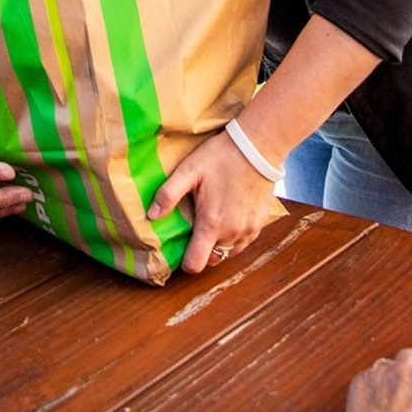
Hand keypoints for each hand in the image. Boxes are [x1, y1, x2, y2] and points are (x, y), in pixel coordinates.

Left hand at [145, 128, 283, 273]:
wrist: (257, 146)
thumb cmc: (221, 156)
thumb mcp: (189, 170)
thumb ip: (168, 194)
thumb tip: (152, 215)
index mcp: (212, 224)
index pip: (196, 265)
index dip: (185, 262)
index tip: (181, 248)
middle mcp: (232, 233)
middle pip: (212, 259)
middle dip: (202, 250)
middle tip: (195, 228)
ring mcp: (249, 230)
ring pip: (228, 252)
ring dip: (218, 243)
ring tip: (212, 220)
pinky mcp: (260, 223)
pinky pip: (243, 242)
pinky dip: (234, 236)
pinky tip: (228, 215)